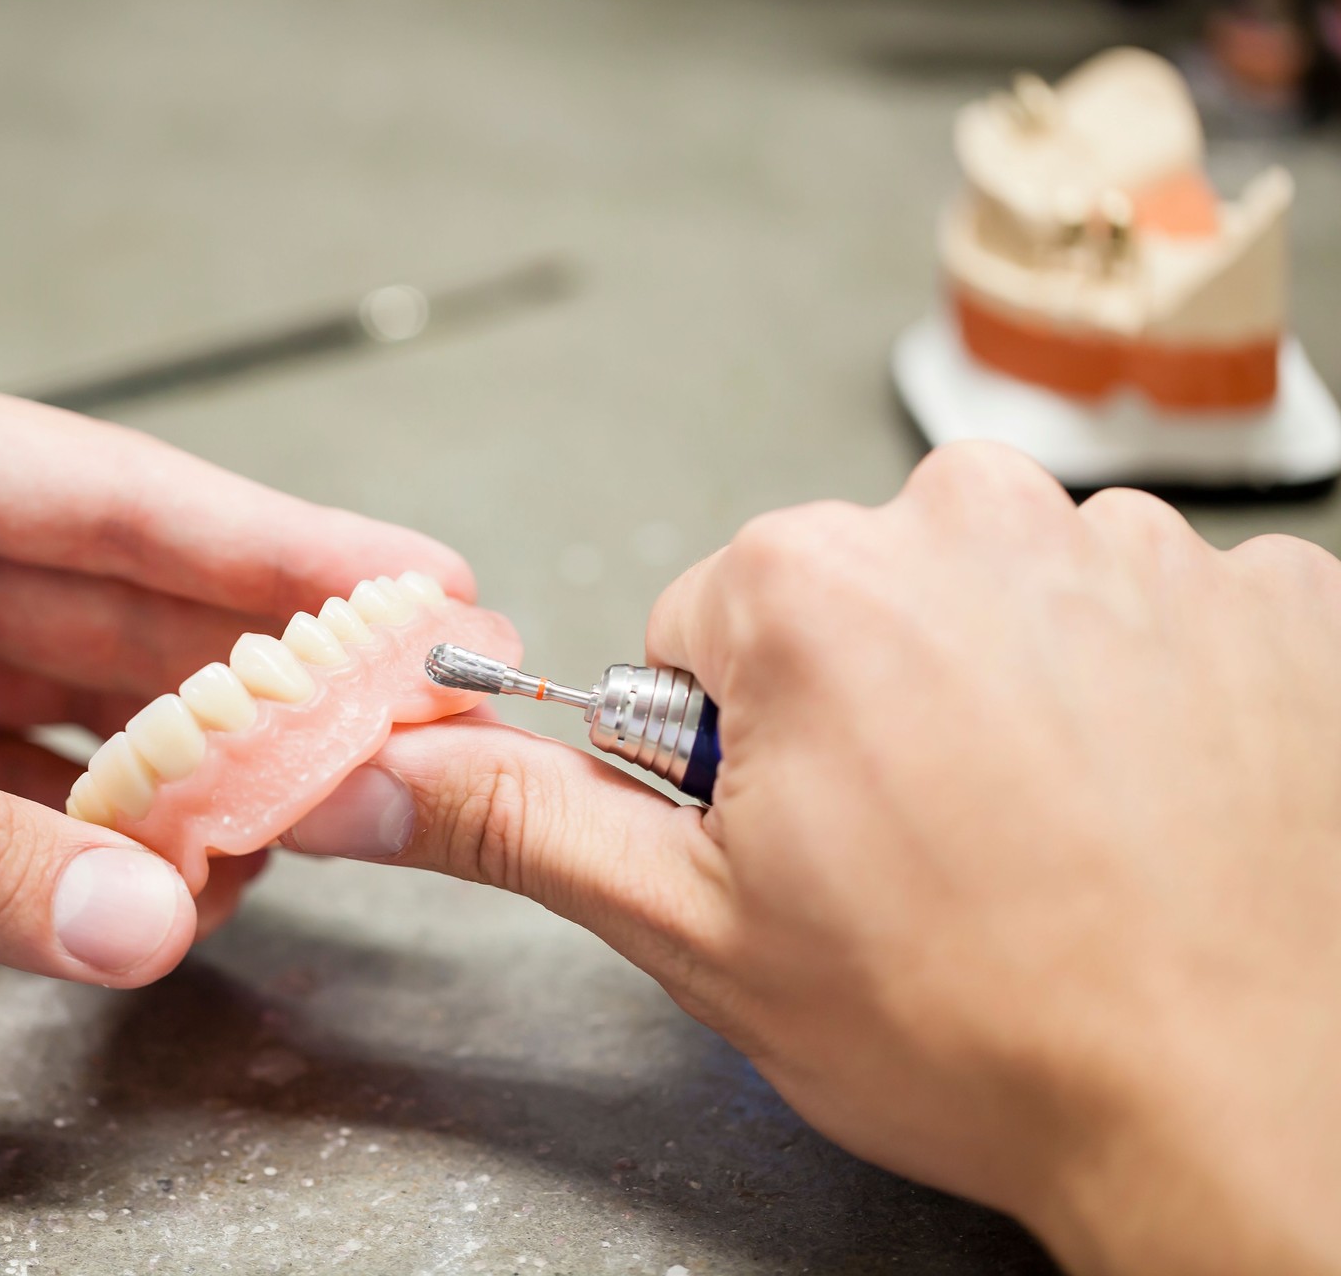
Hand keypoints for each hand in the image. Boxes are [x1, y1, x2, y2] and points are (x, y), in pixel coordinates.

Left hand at [0, 347, 471, 985]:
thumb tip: (138, 921)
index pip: (112, 494)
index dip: (274, 543)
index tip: (406, 580)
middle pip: (115, 601)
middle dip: (258, 668)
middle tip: (394, 713)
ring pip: (74, 700)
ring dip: (186, 764)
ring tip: (307, 803)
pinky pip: (5, 785)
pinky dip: (86, 833)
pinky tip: (165, 862)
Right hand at [282, 443, 1340, 1273]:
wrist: (1244, 1112)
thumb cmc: (978, 1028)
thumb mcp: (695, 931)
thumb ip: (522, 820)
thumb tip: (382, 767)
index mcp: (813, 585)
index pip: (707, 628)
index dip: (737, 749)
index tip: (803, 830)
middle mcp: (979, 522)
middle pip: (861, 597)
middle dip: (868, 705)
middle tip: (924, 847)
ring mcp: (1146, 553)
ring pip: (1010, 602)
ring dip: (1011, 694)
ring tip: (1046, 836)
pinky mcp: (1282, 597)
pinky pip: (1163, 617)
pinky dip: (1149, 696)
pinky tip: (1151, 806)